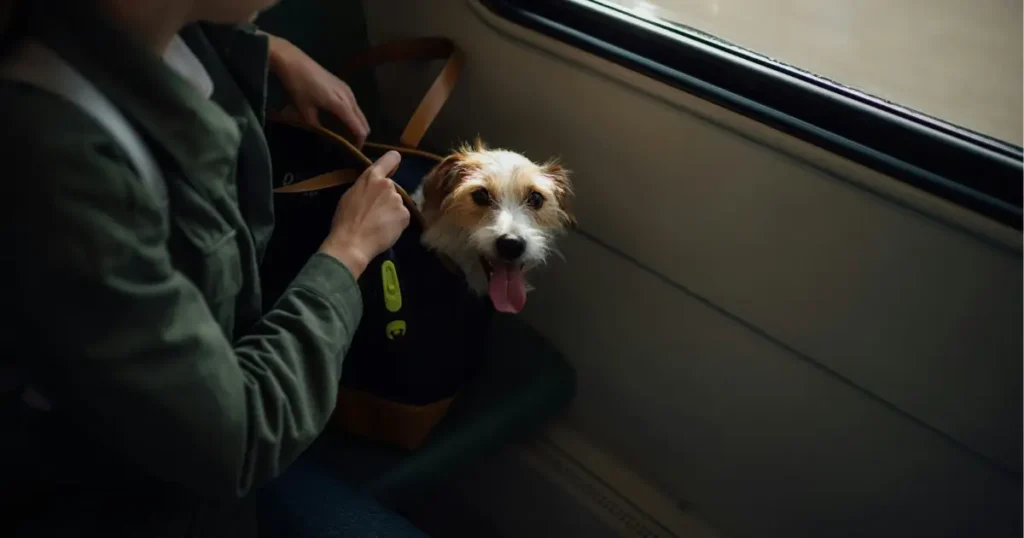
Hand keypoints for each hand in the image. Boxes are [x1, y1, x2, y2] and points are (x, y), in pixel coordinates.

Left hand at [267, 34, 370, 146]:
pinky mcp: (343, 86)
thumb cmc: (298, 86)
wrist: (294, 61)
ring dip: (355, 125)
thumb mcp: (305, 111)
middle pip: (363, 121)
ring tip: (343, 135)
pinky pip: (353, 105)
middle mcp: (349, 97)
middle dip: (359, 135)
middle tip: (348, 146)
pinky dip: (351, 116)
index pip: (359, 128)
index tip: (353, 152)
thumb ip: (317, 126)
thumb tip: (325, 138)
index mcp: (341, 105)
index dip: (358, 142)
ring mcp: (347, 90)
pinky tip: (339, 121)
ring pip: (359, 113)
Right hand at [320, 151, 409, 276]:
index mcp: (371, 177)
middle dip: (386, 198)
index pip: (391, 158)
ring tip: (378, 224)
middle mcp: (388, 184)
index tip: (392, 168)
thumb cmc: (345, 220)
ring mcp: (398, 200)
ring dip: (391, 211)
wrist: (352, 243)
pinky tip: (385, 230)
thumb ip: (365, 186)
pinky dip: (397, 223)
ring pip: (397, 204)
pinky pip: (402, 217)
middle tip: (374, 213)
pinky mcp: (405, 215)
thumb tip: (373, 187)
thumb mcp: (350, 195)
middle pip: (392, 189)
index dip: (393, 162)